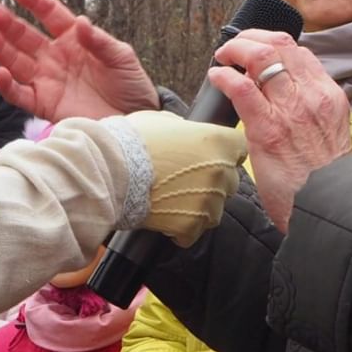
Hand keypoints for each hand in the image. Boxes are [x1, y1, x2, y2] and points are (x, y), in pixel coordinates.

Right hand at [0, 0, 159, 119]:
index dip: (34, 1)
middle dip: (8, 24)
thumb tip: (80, 22)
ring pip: (16, 62)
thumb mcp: (122, 57)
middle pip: (26, 37)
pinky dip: (7, 85)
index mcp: (74, 39)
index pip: (50, 14)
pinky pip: (19, 94)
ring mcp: (47, 80)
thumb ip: (100, 41)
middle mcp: (55, 57)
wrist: (134, 121)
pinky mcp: (44, 105)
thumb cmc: (130, 85)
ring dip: (1, 49)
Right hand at [123, 110, 246, 246]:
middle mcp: (220, 171)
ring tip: (172, 201)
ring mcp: (208, 201)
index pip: (241, 147)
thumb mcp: (162, 120)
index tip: (212, 156)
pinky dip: (181, 229)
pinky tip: (165, 218)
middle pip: (230, 181)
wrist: (111, 171)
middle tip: (185, 180)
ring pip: (214, 209)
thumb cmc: (133, 141)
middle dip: (212, 181)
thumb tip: (186, 133)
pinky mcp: (191, 225)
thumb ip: (185, 129)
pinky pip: (193, 231)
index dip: (227, 152)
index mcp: (217, 141)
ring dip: (198, 207)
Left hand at [209, 32, 350, 231]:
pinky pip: (241, 88)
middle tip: (232, 48)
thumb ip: (311, 109)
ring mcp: (290, 110)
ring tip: (222, 58)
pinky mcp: (268, 129)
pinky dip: (224, 76)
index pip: (298, 51)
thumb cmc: (324, 177)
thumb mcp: (329, 132)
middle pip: (279, 44)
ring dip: (234, 50)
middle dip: (249, 38)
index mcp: (328, 95)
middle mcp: (312, 95)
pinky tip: (216, 78)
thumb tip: (285, 96)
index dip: (271, 42)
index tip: (254, 48)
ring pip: (260, 56)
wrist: (329, 207)